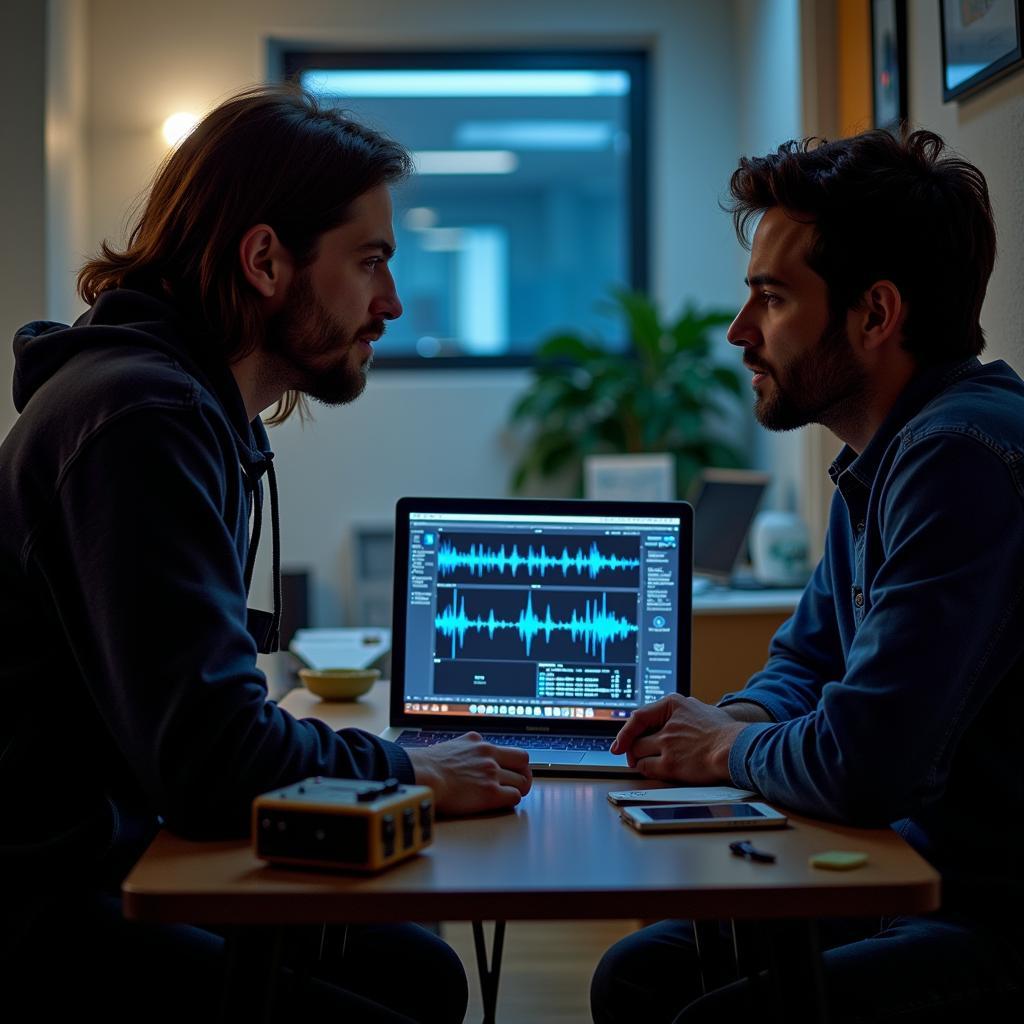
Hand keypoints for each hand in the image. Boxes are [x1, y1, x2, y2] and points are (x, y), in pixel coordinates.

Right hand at [407, 732, 531, 815]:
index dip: (513, 762)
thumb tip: (465, 757)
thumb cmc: (427, 766)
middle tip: (519, 783)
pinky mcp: (490, 792)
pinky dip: (511, 800)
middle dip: (523, 773)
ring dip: (517, 789)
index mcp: (478, 742)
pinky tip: (501, 803)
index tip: (512, 770)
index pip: (508, 749)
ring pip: (521, 781)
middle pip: (523, 761)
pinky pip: (514, 796)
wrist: (421, 775)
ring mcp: (491, 772)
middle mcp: (488, 754)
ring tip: (509, 796)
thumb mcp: (451, 746)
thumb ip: (466, 750)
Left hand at [610, 694, 747, 782]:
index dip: (625, 732)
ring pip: (637, 753)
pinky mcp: (670, 764)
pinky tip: (655, 771)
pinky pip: (646, 768)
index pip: (638, 716)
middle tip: (637, 756)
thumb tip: (662, 723)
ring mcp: (667, 744)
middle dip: (634, 748)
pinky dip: (647, 770)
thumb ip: (679, 714)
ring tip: (650, 763)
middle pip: (636, 738)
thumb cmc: (724, 732)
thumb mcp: (699, 710)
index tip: (618, 743)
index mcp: (673, 705)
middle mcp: (667, 723)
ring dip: (639, 760)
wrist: (738, 748)